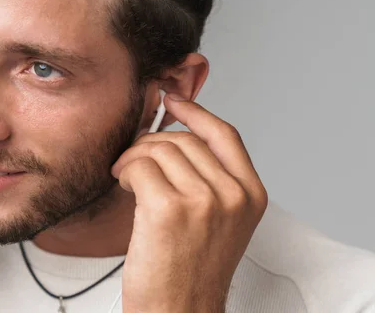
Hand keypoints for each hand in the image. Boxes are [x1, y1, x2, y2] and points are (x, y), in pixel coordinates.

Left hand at [112, 94, 267, 312]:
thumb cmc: (192, 272)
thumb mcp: (220, 222)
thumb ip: (211, 179)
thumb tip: (179, 136)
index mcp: (251, 195)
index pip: (225, 135)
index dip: (197, 113)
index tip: (175, 102)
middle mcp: (233, 195)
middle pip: (185, 140)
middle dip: (152, 144)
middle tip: (135, 161)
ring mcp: (204, 201)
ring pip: (160, 149)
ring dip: (135, 158)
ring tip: (127, 178)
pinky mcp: (169, 210)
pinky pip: (140, 166)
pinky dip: (125, 171)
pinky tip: (124, 186)